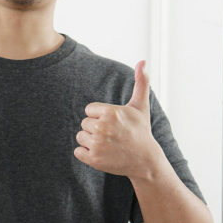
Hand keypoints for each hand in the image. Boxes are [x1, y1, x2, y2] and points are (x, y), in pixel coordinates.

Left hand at [74, 61, 161, 177]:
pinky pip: (78, 152)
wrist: (145, 160)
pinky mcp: (94, 160)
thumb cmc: (141, 131)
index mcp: (110, 112)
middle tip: (112, 136)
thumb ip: (140, 82)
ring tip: (108, 144)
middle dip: (95, 129)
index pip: (89, 110)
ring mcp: (97, 145)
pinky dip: (87, 154)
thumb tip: (143, 61)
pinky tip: (102, 154)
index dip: (100, 116)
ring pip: (80, 137)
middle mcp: (102, 128)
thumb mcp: (140, 106)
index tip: (113, 124)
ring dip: (90, 141)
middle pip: (84, 123)